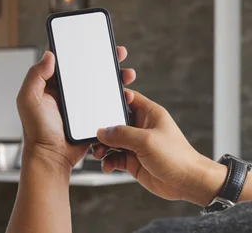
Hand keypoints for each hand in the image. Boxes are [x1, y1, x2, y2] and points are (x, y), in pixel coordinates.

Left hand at [17, 46, 135, 171]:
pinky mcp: (92, 116)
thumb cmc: (37, 131)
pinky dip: (118, 97)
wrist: (52, 157)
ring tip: (127, 73)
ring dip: (116, 77)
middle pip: (89, 69)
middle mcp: (67, 92)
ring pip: (101, 84)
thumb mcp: (28, 100)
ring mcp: (81, 104)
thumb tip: (50, 55)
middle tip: (119, 53)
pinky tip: (126, 93)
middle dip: (105, 59)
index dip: (79, 48)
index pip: (67, 60)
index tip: (93, 40)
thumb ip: (35, 76)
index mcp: (51, 85)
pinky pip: (107, 102)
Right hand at [93, 91, 225, 205]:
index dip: (114, 99)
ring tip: (99, 154)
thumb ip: (121, 134)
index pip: (128, 99)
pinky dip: (108, 161)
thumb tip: (102, 132)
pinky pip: (114, 157)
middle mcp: (141, 127)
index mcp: (149, 114)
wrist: (187, 183)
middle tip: (94, 137)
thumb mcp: (146, 140)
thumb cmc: (177, 158)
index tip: (98, 103)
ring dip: (102, 147)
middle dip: (102, 129)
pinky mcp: (133, 160)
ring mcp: (136, 144)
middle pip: (114, 122)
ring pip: (111, 141)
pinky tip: (107, 166)